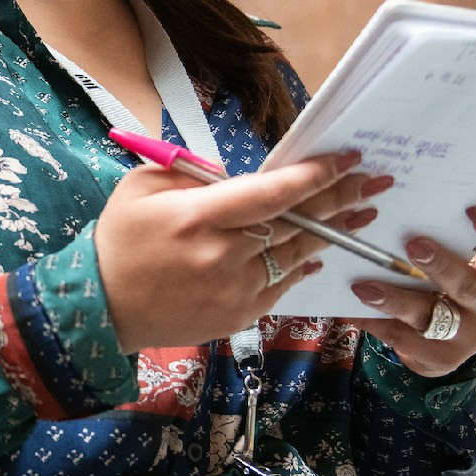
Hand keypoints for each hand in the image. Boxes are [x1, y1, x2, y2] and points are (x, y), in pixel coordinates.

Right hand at [95, 150, 387, 352]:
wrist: (102, 306)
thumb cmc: (121, 237)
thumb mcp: (145, 187)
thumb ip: (196, 176)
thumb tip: (245, 174)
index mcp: (197, 216)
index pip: (269, 194)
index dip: (312, 176)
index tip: (345, 159)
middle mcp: (221, 255)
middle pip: (294, 224)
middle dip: (338, 199)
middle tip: (374, 180)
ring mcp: (233, 290)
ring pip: (296, 255)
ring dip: (332, 231)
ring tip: (363, 211)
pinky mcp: (238, 315)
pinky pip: (283, 285)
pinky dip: (303, 263)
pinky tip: (321, 249)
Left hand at [348, 205, 475, 377]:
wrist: (442, 339)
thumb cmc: (444, 280)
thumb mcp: (454, 258)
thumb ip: (440, 234)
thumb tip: (395, 198)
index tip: (473, 210)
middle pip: (469, 285)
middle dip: (440, 265)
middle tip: (413, 244)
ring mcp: (469, 333)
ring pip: (431, 315)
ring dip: (395, 299)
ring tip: (363, 287)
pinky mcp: (444, 357)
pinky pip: (405, 339)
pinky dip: (375, 323)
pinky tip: (353, 310)